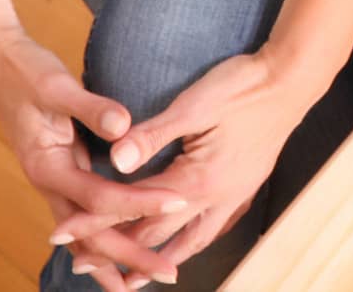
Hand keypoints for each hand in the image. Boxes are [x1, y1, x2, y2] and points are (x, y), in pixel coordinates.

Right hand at [0, 29, 187, 290]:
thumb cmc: (27, 71)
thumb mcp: (58, 86)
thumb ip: (91, 108)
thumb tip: (124, 127)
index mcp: (47, 167)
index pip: (101, 198)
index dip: (141, 204)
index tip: (178, 205)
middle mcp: (49, 183)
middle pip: (91, 236)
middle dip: (130, 257)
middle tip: (170, 274)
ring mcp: (53, 182)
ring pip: (83, 235)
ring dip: (113, 258)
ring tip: (142, 282)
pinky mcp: (61, 173)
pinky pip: (83, 215)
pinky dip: (100, 237)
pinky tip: (118, 249)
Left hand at [46, 48, 325, 274]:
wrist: (291, 80)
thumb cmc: (242, 86)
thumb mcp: (194, 106)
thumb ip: (153, 135)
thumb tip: (116, 159)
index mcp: (197, 180)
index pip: (133, 208)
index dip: (94, 220)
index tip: (60, 234)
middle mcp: (216, 199)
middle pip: (157, 236)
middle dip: (117, 251)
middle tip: (81, 265)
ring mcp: (233, 196)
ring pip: (189, 242)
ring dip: (157, 260)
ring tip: (133, 278)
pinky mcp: (244, 188)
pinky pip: (213, 228)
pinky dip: (191, 244)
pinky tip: (185, 244)